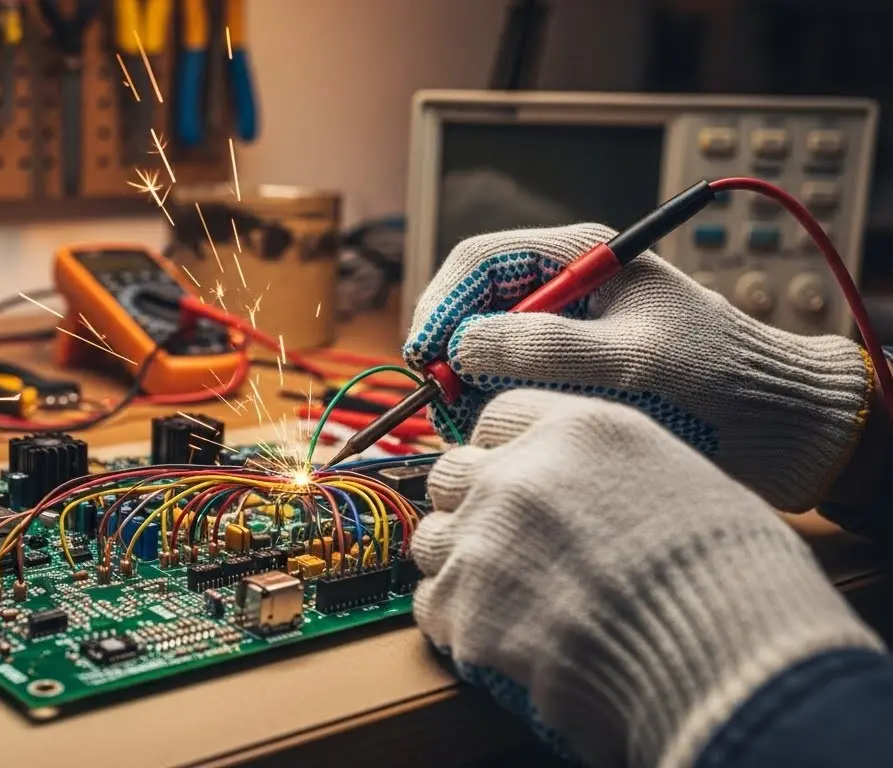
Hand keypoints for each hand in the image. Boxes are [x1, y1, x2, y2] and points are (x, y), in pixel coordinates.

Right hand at [403, 223, 871, 511]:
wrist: (775, 424)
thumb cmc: (716, 381)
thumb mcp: (627, 361)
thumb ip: (541, 348)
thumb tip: (461, 346)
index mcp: (583, 258)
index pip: (482, 261)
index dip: (443, 304)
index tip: (428, 356)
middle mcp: (567, 289)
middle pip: (474, 306)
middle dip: (453, 352)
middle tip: (448, 403)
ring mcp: (567, 332)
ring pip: (486, 350)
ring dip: (473, 386)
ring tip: (479, 424)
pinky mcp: (572, 373)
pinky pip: (511, 382)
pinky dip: (497, 405)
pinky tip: (507, 430)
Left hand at [412, 389, 881, 766]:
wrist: (724, 656)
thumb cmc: (733, 577)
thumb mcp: (683, 480)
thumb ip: (612, 470)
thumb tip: (593, 491)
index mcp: (578, 429)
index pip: (497, 417)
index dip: (503, 451)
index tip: (514, 479)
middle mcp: (518, 472)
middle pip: (452, 473)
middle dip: (471, 505)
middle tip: (508, 545)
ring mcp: (483, 538)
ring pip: (431, 539)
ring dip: (458, 564)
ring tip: (506, 598)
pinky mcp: (464, 606)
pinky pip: (432, 605)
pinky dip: (460, 623)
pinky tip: (505, 638)